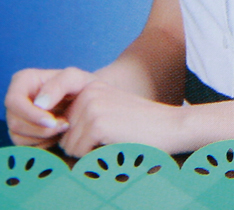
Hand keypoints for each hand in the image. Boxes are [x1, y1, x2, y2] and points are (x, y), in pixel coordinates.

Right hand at [5, 66, 95, 146]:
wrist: (89, 101)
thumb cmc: (81, 86)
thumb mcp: (75, 78)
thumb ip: (58, 85)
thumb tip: (39, 104)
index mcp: (23, 81)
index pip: (14, 101)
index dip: (30, 114)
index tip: (51, 121)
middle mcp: (16, 100)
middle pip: (15, 122)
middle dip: (40, 129)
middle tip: (64, 125)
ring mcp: (18, 118)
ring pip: (18, 137)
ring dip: (43, 137)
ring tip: (63, 127)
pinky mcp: (23, 133)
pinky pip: (25, 147)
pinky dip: (42, 144)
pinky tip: (57, 135)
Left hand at [58, 80, 184, 156]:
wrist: (168, 125)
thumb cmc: (138, 124)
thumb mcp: (108, 108)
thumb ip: (82, 112)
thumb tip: (56, 129)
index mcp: (89, 86)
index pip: (60, 119)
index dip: (71, 133)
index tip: (95, 133)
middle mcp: (87, 91)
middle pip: (62, 133)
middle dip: (80, 143)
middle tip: (110, 135)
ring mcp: (92, 105)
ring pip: (68, 145)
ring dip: (87, 151)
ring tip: (112, 139)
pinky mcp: (97, 122)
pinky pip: (78, 152)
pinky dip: (93, 156)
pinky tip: (114, 143)